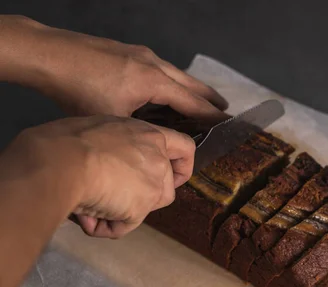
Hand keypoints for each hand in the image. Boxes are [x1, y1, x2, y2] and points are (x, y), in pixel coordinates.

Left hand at [0, 16, 226, 118]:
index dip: (210, 114)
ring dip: (189, 87)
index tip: (227, 122)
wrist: (51, 55)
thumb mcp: (113, 119)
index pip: (191, 101)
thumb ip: (137, 130)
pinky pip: (159, 68)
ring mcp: (140, 54)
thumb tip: (152, 144)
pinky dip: (171, 80)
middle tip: (224, 108)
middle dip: (208, 97)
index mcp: (154, 81)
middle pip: (190, 83)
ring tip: (199, 98)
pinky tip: (163, 88)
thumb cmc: (79, 90)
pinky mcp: (127, 50)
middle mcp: (153, 64)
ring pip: (175, 73)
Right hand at [9, 115, 194, 237]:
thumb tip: (108, 168)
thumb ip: (118, 147)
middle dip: (142, 197)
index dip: (182, 165)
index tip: (174, 175)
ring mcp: (153, 184)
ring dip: (124, 211)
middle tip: (111, 195)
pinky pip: (125, 225)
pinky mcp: (142, 207)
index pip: (184, 147)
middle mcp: (158, 158)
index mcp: (149, 133)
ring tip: (91, 205)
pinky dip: (106, 227)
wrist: (60, 161)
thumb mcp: (101, 131)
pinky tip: (86, 215)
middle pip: (165, 187)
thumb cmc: (66, 141)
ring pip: (147, 208)